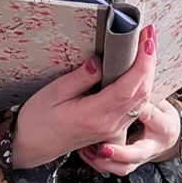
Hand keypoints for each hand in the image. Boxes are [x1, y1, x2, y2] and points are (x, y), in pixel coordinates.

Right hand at [12, 25, 179, 173]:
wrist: (32, 146)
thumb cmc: (38, 121)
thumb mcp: (53, 94)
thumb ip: (79, 78)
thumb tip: (99, 61)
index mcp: (94, 115)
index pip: (128, 87)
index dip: (142, 63)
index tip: (146, 40)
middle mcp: (108, 124)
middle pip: (142, 92)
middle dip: (150, 62)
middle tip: (149, 35)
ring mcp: (113, 129)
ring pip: (142, 100)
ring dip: (148, 73)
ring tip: (146, 47)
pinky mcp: (112, 128)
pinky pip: (135, 107)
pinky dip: (142, 85)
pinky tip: (139, 70)